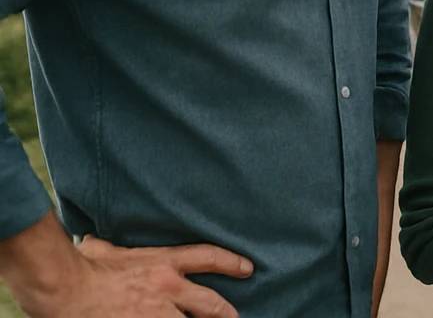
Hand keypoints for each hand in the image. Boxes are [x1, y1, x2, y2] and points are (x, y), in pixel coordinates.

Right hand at [16, 235, 250, 317]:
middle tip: (234, 317)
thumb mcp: (105, 249)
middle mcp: (168, 288)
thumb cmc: (82, 266)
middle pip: (211, 303)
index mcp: (163, 263)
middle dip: (226, 313)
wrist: (66, 289)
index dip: (231, 262)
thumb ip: (111, 247)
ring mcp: (158, 314)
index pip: (208, 257)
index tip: (248, 268)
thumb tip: (96, 241)